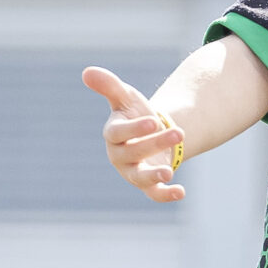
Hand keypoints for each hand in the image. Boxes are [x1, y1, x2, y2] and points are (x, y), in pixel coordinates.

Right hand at [86, 66, 186, 203]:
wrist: (153, 133)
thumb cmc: (136, 114)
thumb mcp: (125, 97)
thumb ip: (109, 86)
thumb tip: (87, 72)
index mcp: (113, 133)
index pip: (118, 133)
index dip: (134, 128)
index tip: (154, 121)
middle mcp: (120, 155)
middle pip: (134, 152)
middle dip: (156, 143)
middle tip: (179, 132)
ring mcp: (133, 172)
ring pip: (140, 177)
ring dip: (154, 175)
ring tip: (169, 172)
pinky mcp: (148, 185)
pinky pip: (154, 194)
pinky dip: (165, 195)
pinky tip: (181, 192)